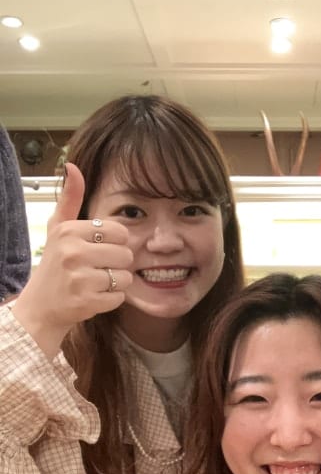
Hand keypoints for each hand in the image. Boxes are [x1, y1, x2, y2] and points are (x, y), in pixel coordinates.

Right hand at [12, 163, 133, 357]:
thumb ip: (70, 199)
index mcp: (69, 231)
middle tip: (96, 270)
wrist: (40, 307)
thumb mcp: (58, 229)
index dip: (115, 244)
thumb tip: (73, 166)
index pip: (120, 232)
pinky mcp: (86, 301)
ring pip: (125, 277)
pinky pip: (119, 297)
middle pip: (126, 255)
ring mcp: (79, 278)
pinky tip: (93, 297)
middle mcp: (72, 252)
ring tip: (95, 283)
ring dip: (116, 283)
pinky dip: (111, 300)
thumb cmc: (54, 265)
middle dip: (117, 265)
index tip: (98, 250)